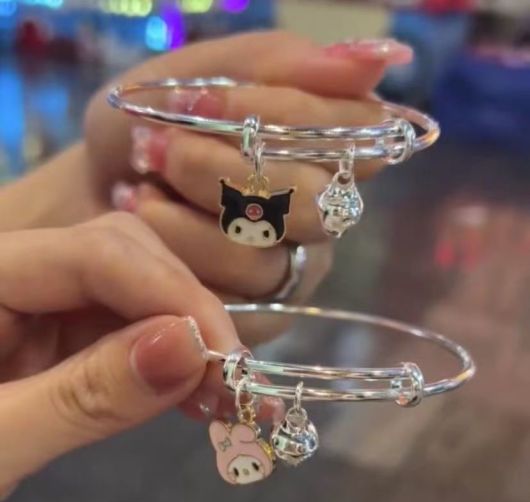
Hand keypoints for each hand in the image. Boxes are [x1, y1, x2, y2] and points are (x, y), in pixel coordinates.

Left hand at [0, 212, 273, 494]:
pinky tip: (192, 388)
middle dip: (186, 309)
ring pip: (135, 288)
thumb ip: (83, 399)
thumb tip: (189, 347)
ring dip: (187, 336)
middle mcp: (14, 273)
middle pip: (123, 254)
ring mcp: (39, 302)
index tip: (227, 357)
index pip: (95, 253)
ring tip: (224, 391)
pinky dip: (167, 357)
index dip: (172, 294)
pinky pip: (127, 326)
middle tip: (232, 376)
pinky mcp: (59, 334)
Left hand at [84, 31, 411, 303]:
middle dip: (221, 174)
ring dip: (190, 225)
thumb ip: (277, 65)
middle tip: (157, 149)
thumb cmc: (154, 128)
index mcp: (324, 146)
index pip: (345, 130)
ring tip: (139, 194)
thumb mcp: (194, 75)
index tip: (196, 98)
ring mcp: (294, 267)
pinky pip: (233, 301)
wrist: (100, 187)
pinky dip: (177, 262)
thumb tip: (384, 57)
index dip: (272, 114)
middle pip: (310, 202)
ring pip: (267, 258)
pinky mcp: (262, 313)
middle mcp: (322, 210)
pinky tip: (143, 232)